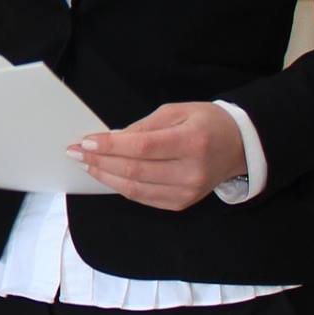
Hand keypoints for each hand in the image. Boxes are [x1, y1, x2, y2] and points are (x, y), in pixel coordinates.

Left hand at [70, 101, 246, 210]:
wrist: (239, 146)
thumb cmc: (205, 123)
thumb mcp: (176, 111)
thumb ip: (143, 126)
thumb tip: (110, 138)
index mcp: (192, 142)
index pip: (142, 147)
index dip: (110, 146)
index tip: (85, 141)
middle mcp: (192, 171)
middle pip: (135, 170)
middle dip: (99, 161)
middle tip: (75, 152)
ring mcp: (188, 191)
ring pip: (135, 188)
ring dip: (105, 176)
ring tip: (85, 164)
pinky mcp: (182, 203)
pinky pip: (143, 198)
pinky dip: (120, 187)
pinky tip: (106, 175)